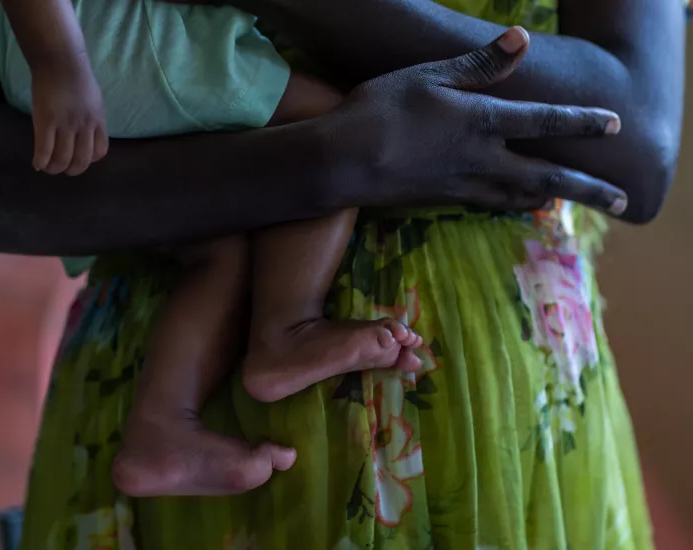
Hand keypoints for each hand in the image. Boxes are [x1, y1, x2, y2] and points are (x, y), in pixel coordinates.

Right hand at [31, 56, 108, 175]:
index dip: (91, 160)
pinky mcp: (46, 121)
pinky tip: (37, 164)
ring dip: (55, 168)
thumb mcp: (93, 99)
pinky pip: (44, 149)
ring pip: (63, 158)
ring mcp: (65, 125)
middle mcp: (84, 126)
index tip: (80, 159)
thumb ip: (91, 115)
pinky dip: (40, 161)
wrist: (60, 60)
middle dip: (72, 170)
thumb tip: (87, 127)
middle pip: (82, 160)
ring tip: (48, 168)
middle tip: (62, 170)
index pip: (100, 151)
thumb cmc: (76, 75)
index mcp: (98, 121)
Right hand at [333, 27, 626, 213]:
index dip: (582, 122)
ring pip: (523, 196)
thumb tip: (522, 39)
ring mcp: (464, 184)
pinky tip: (518, 203)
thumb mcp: (428, 75)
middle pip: (548, 177)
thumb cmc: (379, 110)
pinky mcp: (445, 199)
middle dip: (589, 188)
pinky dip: (515, 204)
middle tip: (622, 200)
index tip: (614, 125)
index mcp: (482, 121)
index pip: (546, 121)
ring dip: (554, 199)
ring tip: (574, 200)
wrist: (342, 162)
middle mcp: (482, 158)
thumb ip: (478, 64)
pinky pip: (493, 204)